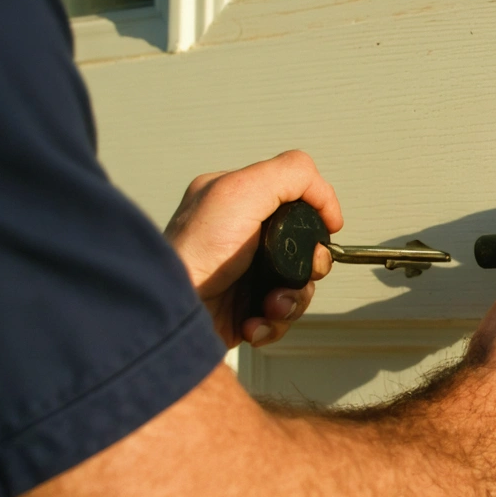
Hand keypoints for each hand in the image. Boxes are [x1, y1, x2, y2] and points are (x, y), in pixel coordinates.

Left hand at [164, 150, 343, 347]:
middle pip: (305, 246)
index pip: (296, 195)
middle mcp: (241, 236)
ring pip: (298, 284)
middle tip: (297, 273)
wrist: (169, 317)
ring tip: (269, 304)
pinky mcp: (242, 308)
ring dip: (291, 299)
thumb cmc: (191, 254)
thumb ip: (290, 174)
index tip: (326, 227)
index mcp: (235, 200)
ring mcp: (243, 273)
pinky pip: (280, 315)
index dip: (317, 212)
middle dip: (309, 266)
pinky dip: (273, 322)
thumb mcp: (240, 191)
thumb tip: (323, 193)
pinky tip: (253, 320)